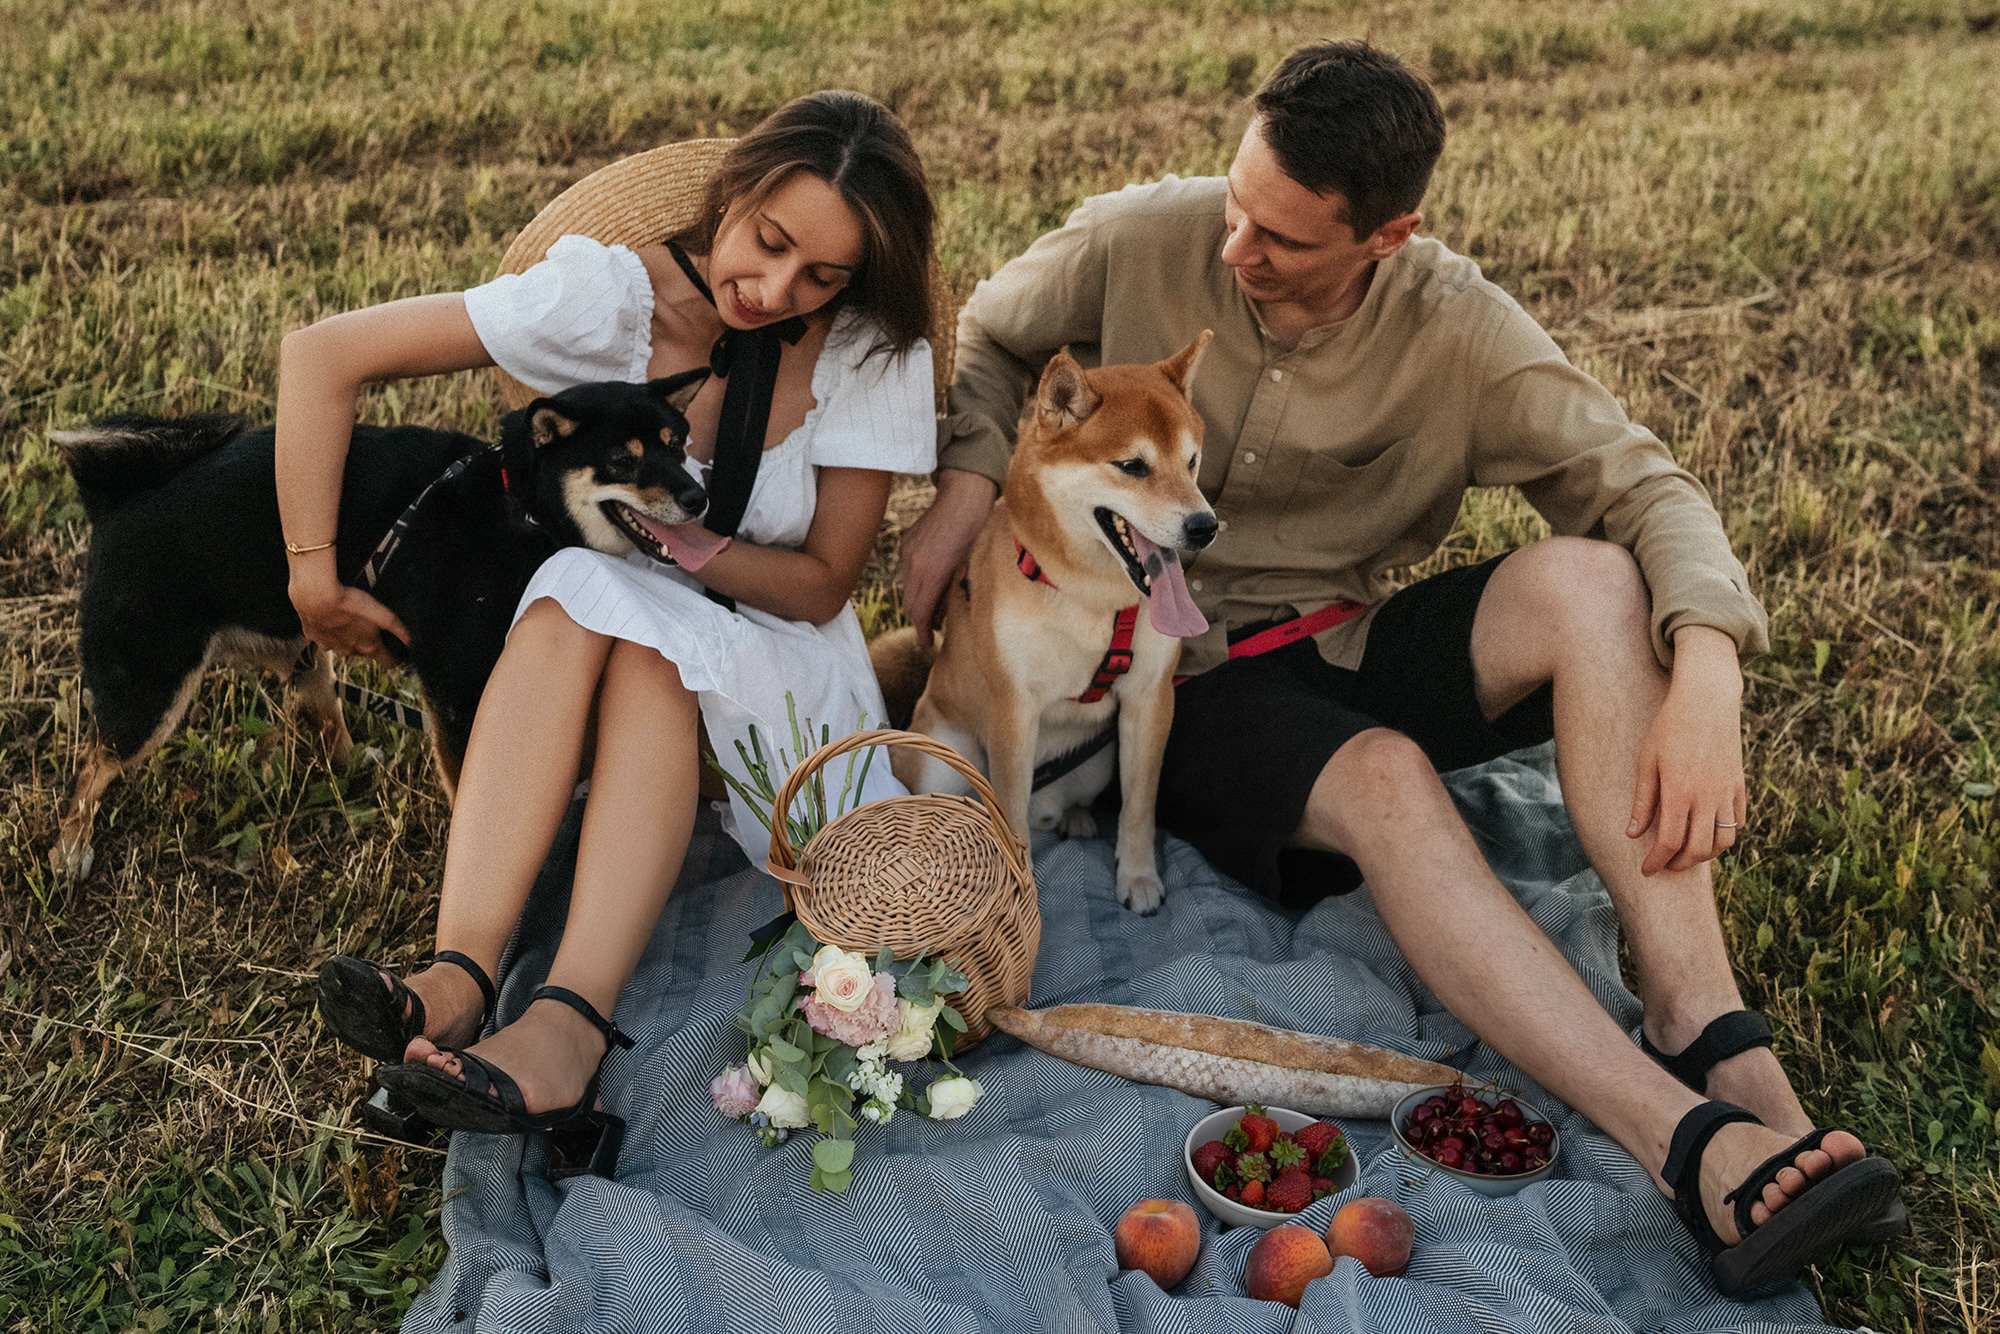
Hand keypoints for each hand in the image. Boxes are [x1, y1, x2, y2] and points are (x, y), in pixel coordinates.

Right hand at [290, 574, 410, 666]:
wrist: (317, 596)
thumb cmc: (351, 604)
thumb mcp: (383, 615)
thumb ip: (400, 630)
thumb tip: (414, 642)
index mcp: (368, 648)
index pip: (387, 663)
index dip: (394, 658)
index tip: (397, 653)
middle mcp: (349, 651)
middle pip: (365, 652)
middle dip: (369, 641)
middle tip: (368, 624)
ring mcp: (330, 646)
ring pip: (343, 645)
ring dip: (347, 636)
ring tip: (348, 618)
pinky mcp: (314, 637)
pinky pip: (325, 637)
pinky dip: (329, 630)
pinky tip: (330, 617)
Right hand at [898, 469, 996, 647]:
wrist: (964, 496)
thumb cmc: (977, 531)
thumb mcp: (971, 566)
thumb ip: (955, 590)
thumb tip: (947, 611)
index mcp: (933, 573)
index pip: (920, 613)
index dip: (922, 632)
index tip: (927, 643)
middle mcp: (915, 565)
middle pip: (910, 604)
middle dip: (920, 621)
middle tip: (932, 631)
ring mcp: (908, 553)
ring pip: (907, 588)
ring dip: (918, 602)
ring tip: (935, 609)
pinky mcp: (907, 544)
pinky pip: (908, 572)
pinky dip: (917, 583)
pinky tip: (931, 585)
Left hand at [1627, 628, 1745, 874]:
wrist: (1707, 700)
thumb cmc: (1669, 728)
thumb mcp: (1646, 761)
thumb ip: (1643, 801)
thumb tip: (1634, 835)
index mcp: (1680, 791)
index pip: (1670, 842)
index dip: (1657, 861)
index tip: (1647, 870)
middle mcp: (1708, 796)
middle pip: (1699, 849)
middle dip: (1680, 864)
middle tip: (1665, 865)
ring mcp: (1728, 792)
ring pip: (1724, 841)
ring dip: (1705, 855)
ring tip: (1686, 853)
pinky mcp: (1740, 785)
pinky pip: (1738, 822)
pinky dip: (1725, 835)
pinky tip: (1708, 833)